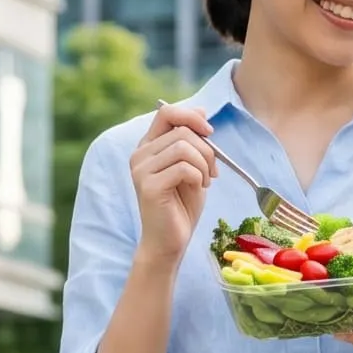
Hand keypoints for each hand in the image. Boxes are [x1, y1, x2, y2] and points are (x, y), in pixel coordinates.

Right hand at [128, 104, 215, 263]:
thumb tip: (201, 110)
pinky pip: (184, 167)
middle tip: (213, 172)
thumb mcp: (192, 166)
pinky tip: (199, 188)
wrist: (170, 241)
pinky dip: (199, 176)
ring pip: (184, 147)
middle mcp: (139, 155)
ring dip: (204, 164)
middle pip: (182, 131)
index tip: (210, 132)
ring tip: (205, 181)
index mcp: (148, 146)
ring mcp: (141, 170)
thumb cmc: (182, 205)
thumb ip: (193, 140)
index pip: (166, 112)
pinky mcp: (148, 186)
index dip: (192, 117)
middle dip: (207, 150)